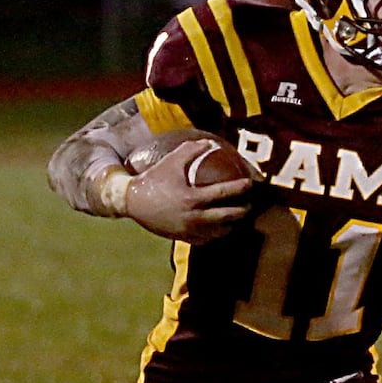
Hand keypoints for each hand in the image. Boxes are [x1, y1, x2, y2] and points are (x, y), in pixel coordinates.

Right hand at [123, 140, 254, 243]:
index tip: (250, 183)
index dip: (239, 188)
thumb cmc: (153, 179)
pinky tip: (221, 227)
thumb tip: (210, 142)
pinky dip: (216, 234)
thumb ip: (191, 150)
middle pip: (227, 216)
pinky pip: (207, 240)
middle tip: (250, 204)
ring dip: (232, 225)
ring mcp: (189, 230)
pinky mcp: (183, 238)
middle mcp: (193, 217)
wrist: (131, 201)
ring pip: (220, 232)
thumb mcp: (171, 162)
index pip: (223, 193)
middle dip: (243, 211)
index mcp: (192, 198)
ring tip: (238, 217)